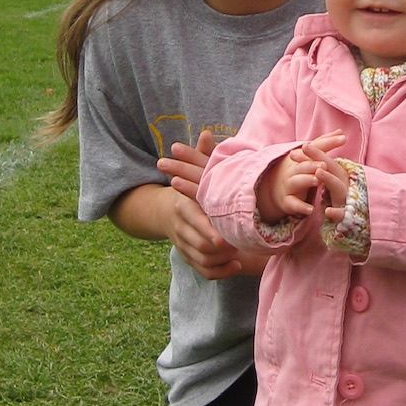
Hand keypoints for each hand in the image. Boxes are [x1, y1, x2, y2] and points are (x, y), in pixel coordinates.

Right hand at [155, 128, 243, 278]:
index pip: (195, 222)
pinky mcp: (189, 256)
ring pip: (201, 260)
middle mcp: (180, 228)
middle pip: (198, 244)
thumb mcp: (195, 172)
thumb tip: (207, 133)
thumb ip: (202, 157)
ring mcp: (183, 244)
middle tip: (239, 245)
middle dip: (219, 248)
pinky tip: (235, 266)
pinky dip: (219, 272)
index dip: (208, 231)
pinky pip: (203, 271)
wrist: (166, 210)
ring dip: (221, 260)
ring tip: (239, 254)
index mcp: (183, 207)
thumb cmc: (189, 188)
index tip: (224, 238)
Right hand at [257, 131, 345, 222]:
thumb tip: (340, 132)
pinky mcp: (288, 201)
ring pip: (296, 181)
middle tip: (324, 164)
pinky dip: (301, 207)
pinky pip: (293, 204)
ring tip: (317, 181)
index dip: (328, 143)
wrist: (275, 189)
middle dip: (313, 164)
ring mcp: (289, 185)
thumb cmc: (299, 170)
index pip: (315, 148)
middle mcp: (293, 169)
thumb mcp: (309, 157)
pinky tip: (311, 209)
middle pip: (303, 165)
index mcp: (301, 157)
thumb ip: (324, 144)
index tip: (342, 138)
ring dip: (307, 180)